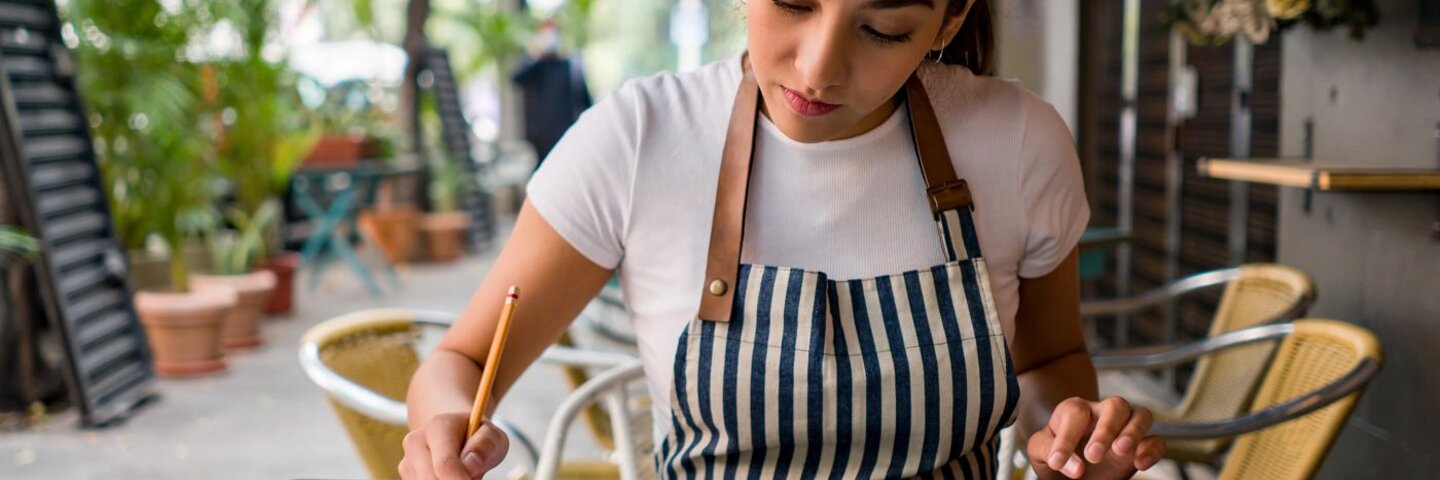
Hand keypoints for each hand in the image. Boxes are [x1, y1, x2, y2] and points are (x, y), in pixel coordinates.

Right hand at [400, 413, 509, 479]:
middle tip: (473, 477)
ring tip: (462, 472)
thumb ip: (486, 445)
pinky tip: (449, 476)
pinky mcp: (406, 473)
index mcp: (439, 426)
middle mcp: (416, 441)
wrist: (457, 432)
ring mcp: (407, 459)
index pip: (445, 463)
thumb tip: (471, 465)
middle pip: (431, 479)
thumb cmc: (477, 436)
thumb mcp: (493, 435)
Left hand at [1027, 396, 1164, 478]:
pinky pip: (1156, 440)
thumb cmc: (1054, 454)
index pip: (1075, 414)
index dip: (1066, 438)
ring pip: (1141, 415)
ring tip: (1120, 451)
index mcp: (1075, 411)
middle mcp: (1102, 414)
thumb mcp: (1040, 451)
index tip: (1057, 463)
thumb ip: (1049, 452)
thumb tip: (1076, 467)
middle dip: (1106, 429)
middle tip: (1093, 456)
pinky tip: (1140, 464)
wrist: (1070, 471)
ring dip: (1133, 432)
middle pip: (1116, 405)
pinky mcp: (1140, 447)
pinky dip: (1152, 450)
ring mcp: (1125, 428)